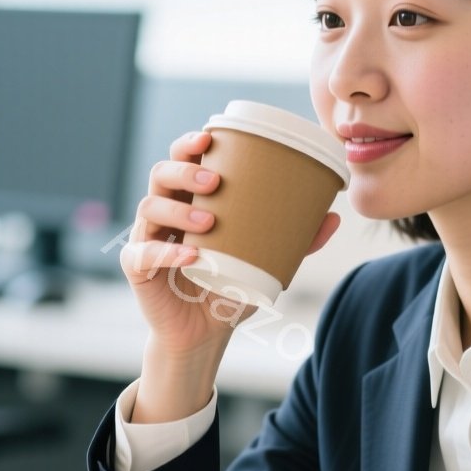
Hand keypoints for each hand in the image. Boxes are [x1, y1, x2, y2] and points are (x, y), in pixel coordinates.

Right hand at [119, 130, 339, 357]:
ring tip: (209, 221)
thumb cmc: (229, 287)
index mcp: (189, 200)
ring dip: (178, 210)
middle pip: (161, 175)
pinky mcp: (137, 268)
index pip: (181, 160)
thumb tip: (333, 217)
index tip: (209, 137)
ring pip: (149, 208)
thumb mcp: (267, 262)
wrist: (204, 333)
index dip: (189, 144)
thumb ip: (297, 241)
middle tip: (215, 180)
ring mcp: (147, 238)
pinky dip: (165, 253)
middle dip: (184, 171)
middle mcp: (164, 213)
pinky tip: (190, 256)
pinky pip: (142, 254)